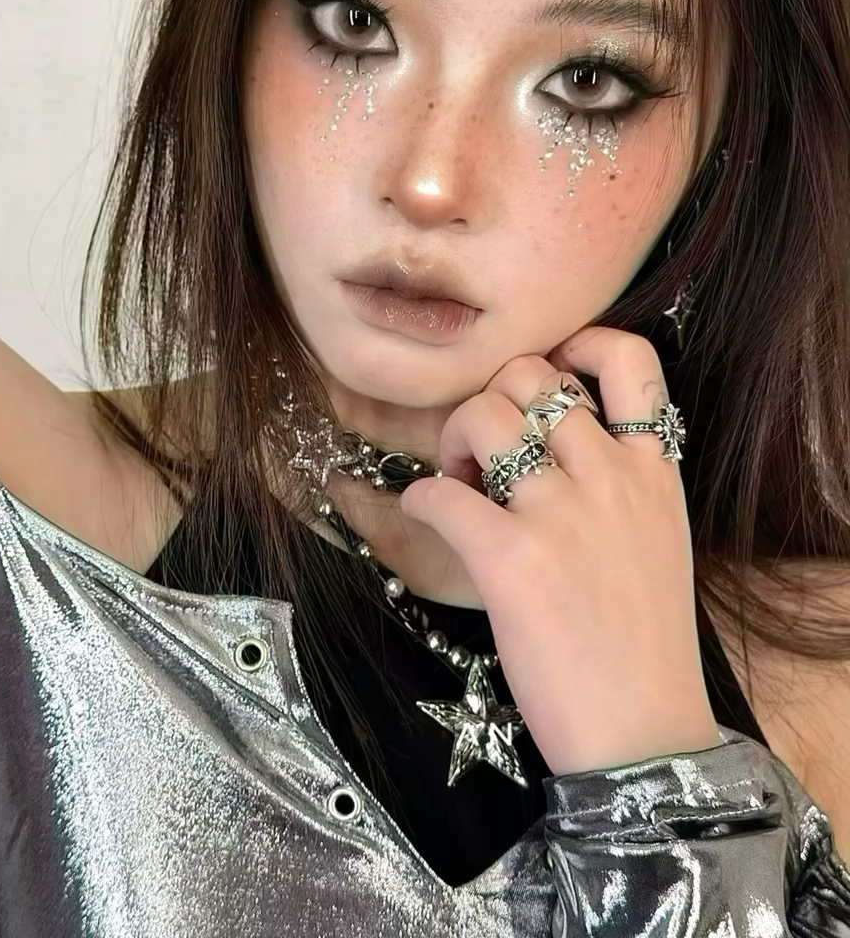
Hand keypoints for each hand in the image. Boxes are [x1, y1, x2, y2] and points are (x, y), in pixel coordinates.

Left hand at [399, 327, 721, 776]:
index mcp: (652, 470)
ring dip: (452, 442)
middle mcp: (609, 474)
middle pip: (529, 376)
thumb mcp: (655, 542)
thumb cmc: (643, 645)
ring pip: (480, 416)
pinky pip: (438, 494)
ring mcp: (559, 512)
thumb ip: (618, 485)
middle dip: (492, 400)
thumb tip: (546, 446)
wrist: (643, 732)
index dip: (582, 344)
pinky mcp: (510, 557)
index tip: (554, 366)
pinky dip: (421, 500)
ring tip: (460, 486)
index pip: (630, 358)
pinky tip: (429, 518)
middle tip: (482, 453)